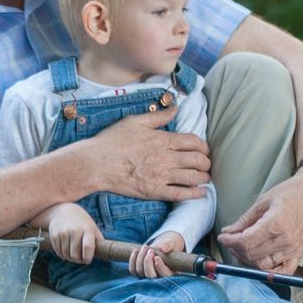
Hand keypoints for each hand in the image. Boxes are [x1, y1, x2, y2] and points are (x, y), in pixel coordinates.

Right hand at [41, 203, 99, 264]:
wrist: (62, 211)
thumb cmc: (81, 222)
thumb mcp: (92, 228)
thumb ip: (98, 240)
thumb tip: (106, 255)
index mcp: (86, 230)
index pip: (88, 247)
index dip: (88, 258)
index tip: (87, 260)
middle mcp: (74, 231)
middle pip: (75, 255)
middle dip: (78, 260)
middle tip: (80, 259)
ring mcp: (63, 234)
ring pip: (66, 255)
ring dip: (70, 258)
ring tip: (73, 254)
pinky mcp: (54, 236)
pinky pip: (59, 253)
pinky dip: (63, 255)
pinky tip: (66, 250)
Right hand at [81, 103, 209, 201]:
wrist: (96, 163)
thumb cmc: (112, 140)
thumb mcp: (135, 121)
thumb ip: (158, 116)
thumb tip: (175, 108)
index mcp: (163, 139)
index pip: (194, 142)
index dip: (203, 146)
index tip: (202, 149)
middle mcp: (166, 158)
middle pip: (198, 160)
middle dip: (206, 162)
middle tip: (205, 164)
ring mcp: (161, 176)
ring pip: (193, 177)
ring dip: (203, 178)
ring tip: (204, 178)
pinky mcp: (155, 191)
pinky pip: (181, 194)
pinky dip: (194, 194)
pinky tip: (200, 193)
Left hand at [128, 233, 184, 279]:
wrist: (162, 248)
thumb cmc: (170, 246)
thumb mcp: (172, 243)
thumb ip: (168, 245)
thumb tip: (162, 248)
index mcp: (171, 273)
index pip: (165, 275)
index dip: (160, 268)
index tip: (157, 257)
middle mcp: (159, 278)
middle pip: (150, 276)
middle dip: (148, 262)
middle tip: (151, 250)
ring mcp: (148, 276)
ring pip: (140, 272)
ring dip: (140, 258)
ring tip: (145, 247)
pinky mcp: (139, 273)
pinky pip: (133, 270)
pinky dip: (132, 260)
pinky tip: (136, 250)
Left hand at [218, 169, 302, 273]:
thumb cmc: (290, 193)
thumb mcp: (263, 201)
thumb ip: (244, 220)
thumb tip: (227, 232)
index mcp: (275, 224)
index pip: (245, 242)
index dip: (230, 241)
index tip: (223, 237)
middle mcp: (285, 240)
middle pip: (252, 255)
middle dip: (236, 250)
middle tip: (231, 241)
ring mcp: (293, 249)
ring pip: (263, 265)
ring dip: (248, 260)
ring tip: (242, 248)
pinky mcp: (299, 253)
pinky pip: (283, 271)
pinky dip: (269, 272)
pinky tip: (259, 263)